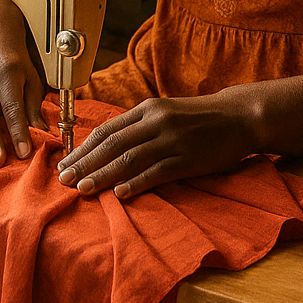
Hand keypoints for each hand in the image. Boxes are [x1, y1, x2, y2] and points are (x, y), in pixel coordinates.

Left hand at [56, 92, 252, 199]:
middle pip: (112, 144)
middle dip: (85, 163)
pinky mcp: (187, 158)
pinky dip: (137, 183)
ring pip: (129, 158)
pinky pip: (157, 172)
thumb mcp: (164, 112)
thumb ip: (138, 126)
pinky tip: (120, 194)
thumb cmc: (197, 118)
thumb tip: (105, 145)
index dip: (83, 148)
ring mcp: (171, 139)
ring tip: (83, 189)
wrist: (238, 117)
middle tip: (64, 179)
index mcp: (146, 108)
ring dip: (104, 175)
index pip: (107, 130)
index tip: (65, 163)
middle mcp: (155, 121)